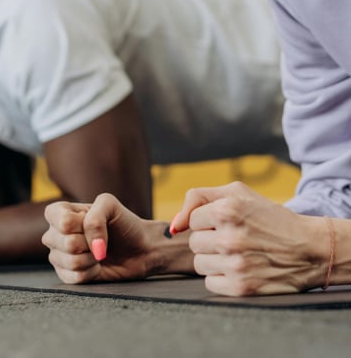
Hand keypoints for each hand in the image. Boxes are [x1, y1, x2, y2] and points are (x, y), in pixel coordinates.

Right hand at [42, 193, 155, 283]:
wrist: (139, 248)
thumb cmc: (123, 223)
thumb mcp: (110, 204)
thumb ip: (96, 216)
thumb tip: (92, 246)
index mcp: (60, 212)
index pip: (62, 221)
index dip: (81, 223)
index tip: (92, 219)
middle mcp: (55, 234)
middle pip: (67, 243)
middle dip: (90, 242)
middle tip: (99, 238)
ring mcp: (59, 256)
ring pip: (71, 262)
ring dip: (92, 258)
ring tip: (99, 251)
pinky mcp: (67, 276)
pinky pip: (75, 278)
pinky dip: (92, 272)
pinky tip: (97, 265)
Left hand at [172, 181, 324, 295]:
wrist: (308, 248)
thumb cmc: (269, 218)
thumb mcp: (238, 193)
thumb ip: (199, 198)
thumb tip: (174, 226)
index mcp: (228, 209)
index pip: (193, 220)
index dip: (210, 222)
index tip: (229, 223)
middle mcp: (230, 237)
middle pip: (194, 243)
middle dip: (210, 241)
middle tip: (235, 239)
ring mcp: (235, 264)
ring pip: (199, 264)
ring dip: (215, 260)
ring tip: (238, 253)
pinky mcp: (241, 288)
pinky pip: (210, 284)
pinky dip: (222, 278)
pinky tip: (241, 269)